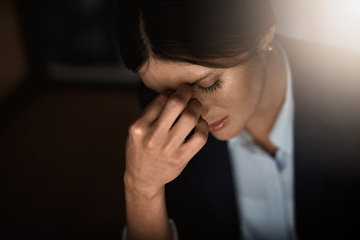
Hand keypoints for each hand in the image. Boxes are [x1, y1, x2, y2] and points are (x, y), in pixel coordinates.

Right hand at [124, 84, 208, 198]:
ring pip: (190, 117)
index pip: (161, 98)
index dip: (173, 91)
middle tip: (189, 91)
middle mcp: (153, 136)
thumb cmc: (141, 149)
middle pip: (176, 103)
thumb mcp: (137, 130)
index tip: (177, 92)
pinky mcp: (181, 158)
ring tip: (195, 106)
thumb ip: (152, 113)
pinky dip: (204, 126)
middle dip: (187, 92)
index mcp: (139, 126)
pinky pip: (200, 136)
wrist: (143, 178)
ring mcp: (168, 148)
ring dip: (197, 107)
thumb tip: (174, 92)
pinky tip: (200, 124)